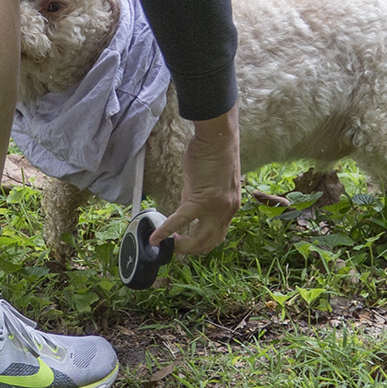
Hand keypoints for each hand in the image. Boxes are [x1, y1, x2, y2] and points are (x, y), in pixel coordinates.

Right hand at [149, 105, 240, 254]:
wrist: (218, 137)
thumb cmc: (213, 153)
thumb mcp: (209, 182)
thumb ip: (198, 199)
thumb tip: (184, 212)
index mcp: (230, 207)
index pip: (217, 234)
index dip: (201, 244)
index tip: (186, 244)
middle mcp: (227, 211)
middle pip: (209, 242)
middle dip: (191, 250)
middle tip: (175, 249)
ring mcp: (216, 207)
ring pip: (198, 238)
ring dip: (182, 246)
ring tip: (167, 245)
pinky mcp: (201, 199)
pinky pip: (181, 220)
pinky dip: (166, 230)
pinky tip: (155, 236)